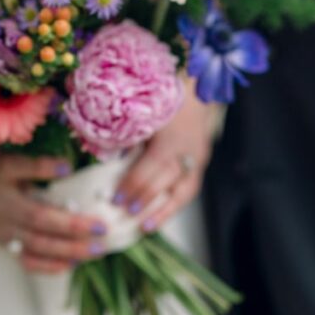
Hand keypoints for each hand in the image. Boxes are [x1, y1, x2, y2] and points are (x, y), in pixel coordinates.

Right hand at [0, 155, 108, 273]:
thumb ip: (36, 166)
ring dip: (67, 256)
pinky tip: (70, 263)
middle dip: (75, 243)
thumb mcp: (8, 165)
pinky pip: (29, 262)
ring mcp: (7, 241)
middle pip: (44, 241)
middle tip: (103, 240)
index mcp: (8, 203)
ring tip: (93, 252)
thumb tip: (67, 167)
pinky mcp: (8, 248)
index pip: (43, 217)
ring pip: (39, 254)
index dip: (70, 223)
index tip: (96, 222)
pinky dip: (49, 267)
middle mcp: (7, 226)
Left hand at [114, 91, 212, 232]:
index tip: (114, 199)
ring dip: (163, 211)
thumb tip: (111, 161)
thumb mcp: (144, 112)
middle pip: (165, 181)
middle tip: (123, 213)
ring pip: (184, 191)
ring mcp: (199, 156)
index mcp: (172, 136)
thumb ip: (130, 136)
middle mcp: (189, 149)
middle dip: (143, 200)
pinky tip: (161, 213)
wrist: (197, 86)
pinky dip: (175, 203)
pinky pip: (191, 187)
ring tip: (145, 227)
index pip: (151, 167)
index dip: (132, 185)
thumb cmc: (163, 95)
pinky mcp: (203, 160)